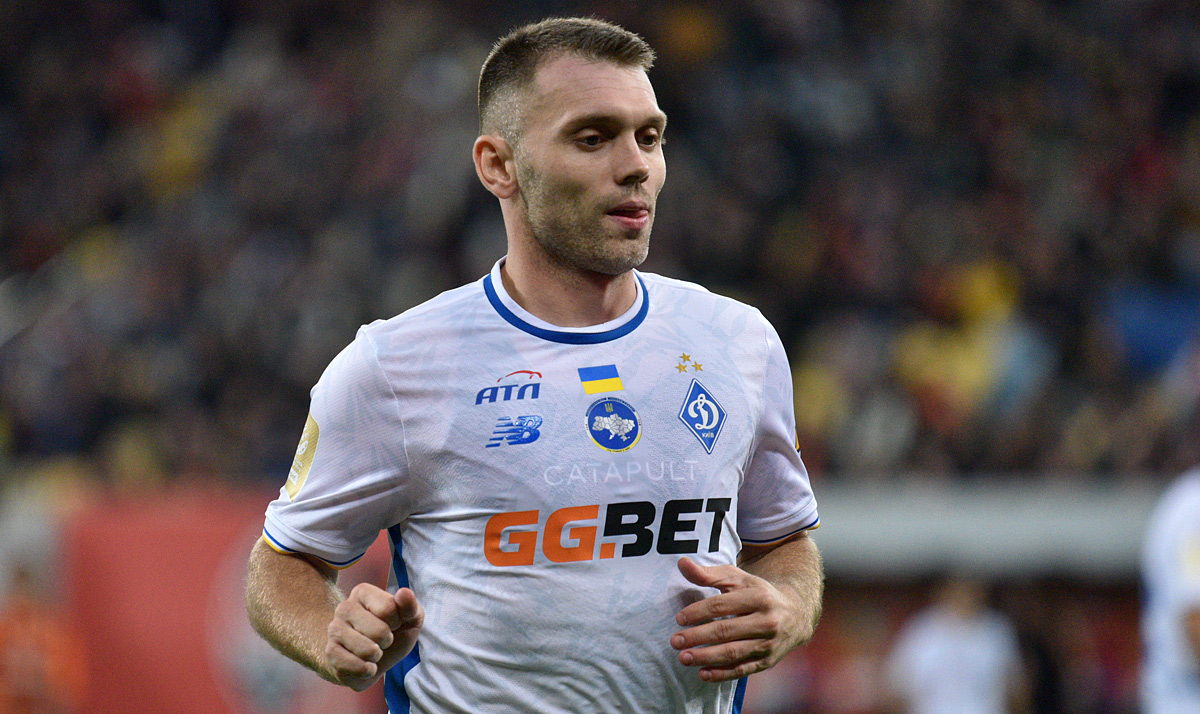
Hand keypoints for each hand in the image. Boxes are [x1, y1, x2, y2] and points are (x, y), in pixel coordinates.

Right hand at [325, 583, 423, 690]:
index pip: (389, 608)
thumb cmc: (393, 634)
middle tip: (382, 640)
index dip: (398, 622)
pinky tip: (364, 664)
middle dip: (387, 641)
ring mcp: (334, 630)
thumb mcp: (409, 618)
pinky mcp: (330, 653)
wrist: (371, 660)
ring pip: (368, 650)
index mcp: (363, 592)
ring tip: (373, 652)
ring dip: (377, 656)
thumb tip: (404, 593)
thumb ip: (410, 606)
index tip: (393, 623)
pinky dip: (367, 670)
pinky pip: (355, 666)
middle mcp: (344, 607)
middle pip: (380, 631)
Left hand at [671, 556, 804, 682]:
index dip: (699, 612)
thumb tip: (682, 563)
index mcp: (759, 597)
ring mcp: (768, 644)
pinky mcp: (767, 661)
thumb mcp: (738, 579)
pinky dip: (721, 674)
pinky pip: (742, 670)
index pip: (723, 605)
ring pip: (733, 653)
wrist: (796, 615)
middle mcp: (766, 621)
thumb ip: (709, 574)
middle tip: (675, 641)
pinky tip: (702, 673)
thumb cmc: (759, 593)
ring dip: (706, 657)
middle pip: (726, 631)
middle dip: (698, 637)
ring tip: (683, 658)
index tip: (679, 618)